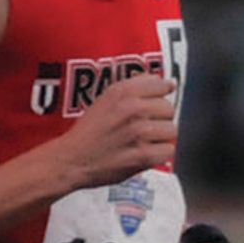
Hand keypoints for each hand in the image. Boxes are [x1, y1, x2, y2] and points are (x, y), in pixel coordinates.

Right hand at [56, 75, 178, 186]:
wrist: (72, 159)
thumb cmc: (89, 132)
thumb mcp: (107, 98)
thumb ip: (137, 87)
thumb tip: (168, 83)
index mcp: (123, 92)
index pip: (161, 84)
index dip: (159, 96)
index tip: (153, 103)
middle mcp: (132, 109)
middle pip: (169, 109)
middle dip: (159, 119)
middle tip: (142, 127)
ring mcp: (139, 132)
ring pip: (171, 130)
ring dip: (160, 138)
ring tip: (142, 141)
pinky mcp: (143, 155)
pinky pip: (168, 151)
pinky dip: (159, 154)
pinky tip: (145, 153)